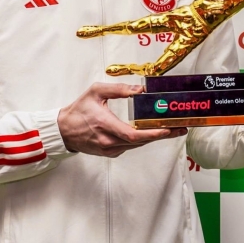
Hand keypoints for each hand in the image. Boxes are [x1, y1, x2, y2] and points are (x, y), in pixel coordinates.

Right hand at [57, 83, 186, 156]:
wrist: (63, 130)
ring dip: (153, 138)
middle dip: (162, 135)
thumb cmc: (78, 110)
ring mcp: (109, 150)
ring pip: (136, 145)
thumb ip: (118, 89)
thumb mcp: (96, 92)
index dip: (153, 134)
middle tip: (180, 129)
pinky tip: (150, 132)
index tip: (168, 129)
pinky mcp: (109, 153)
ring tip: (171, 130)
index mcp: (106, 126)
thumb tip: (140, 90)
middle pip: (141, 142)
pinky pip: (129, 146)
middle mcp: (109, 142)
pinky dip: (141, 140)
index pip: (134, 135)